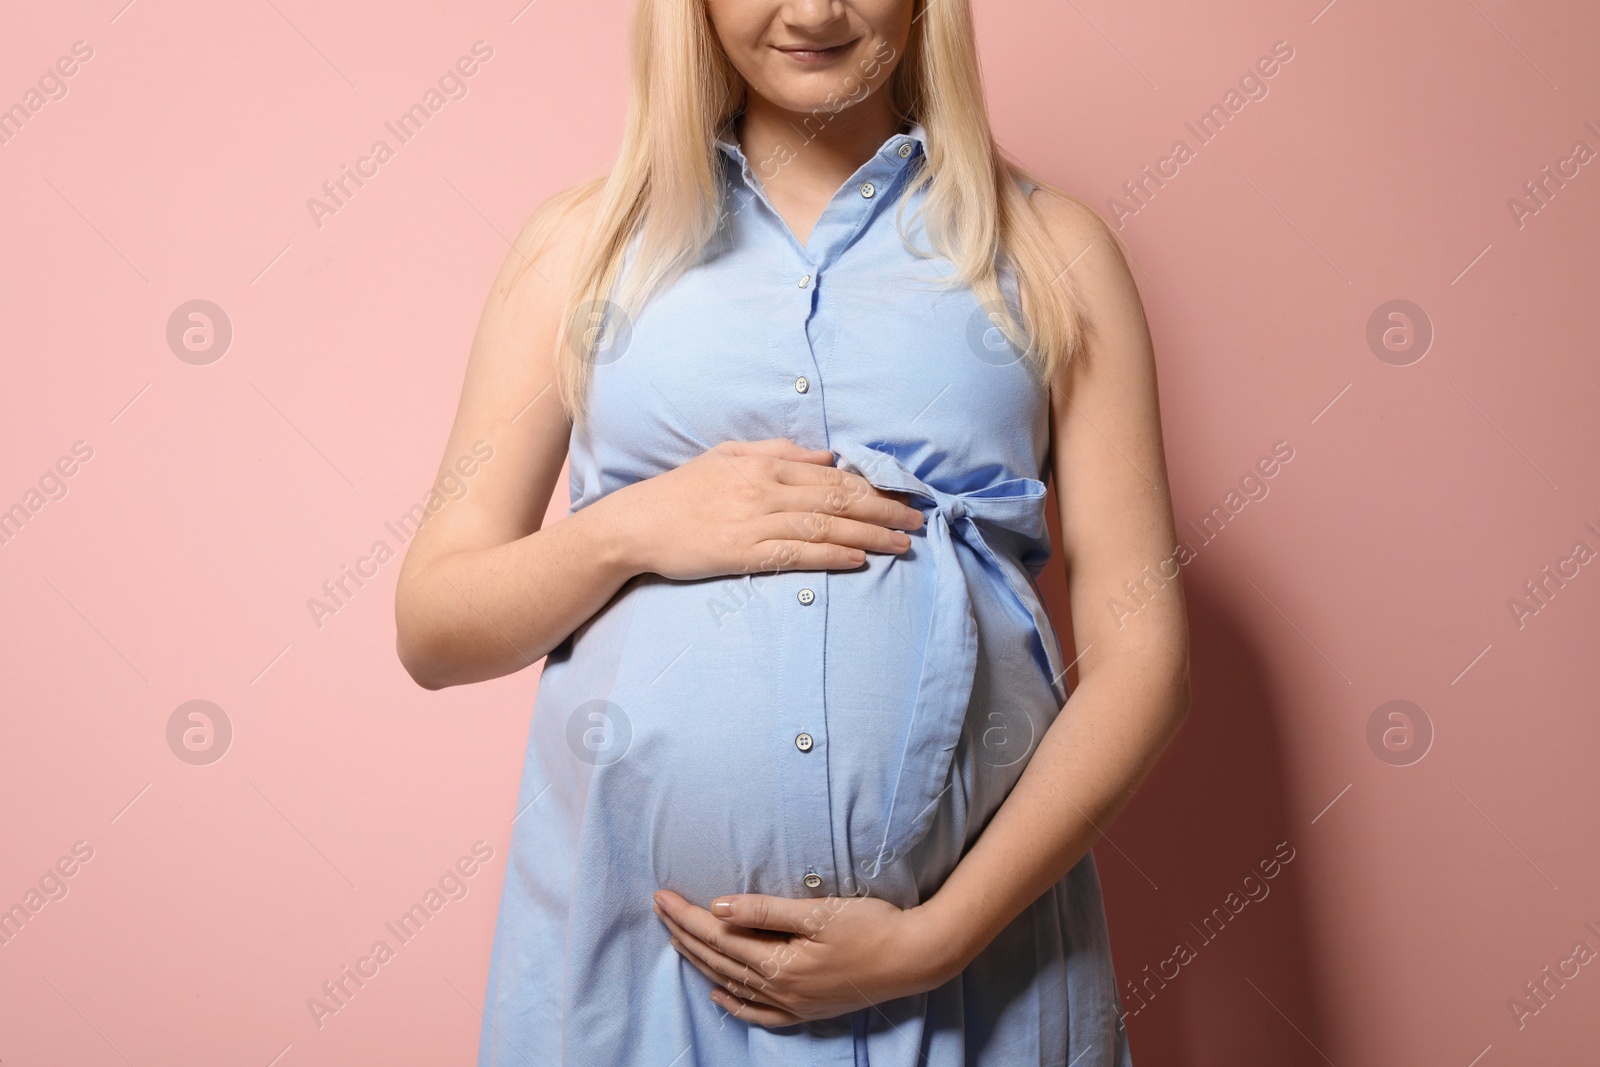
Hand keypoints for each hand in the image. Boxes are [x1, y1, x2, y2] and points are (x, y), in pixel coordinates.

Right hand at [615, 438, 923, 580]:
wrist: (635, 525)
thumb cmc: (680, 492)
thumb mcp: (726, 456)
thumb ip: (778, 451)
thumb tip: (827, 456)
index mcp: (764, 464)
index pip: (832, 475)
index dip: (873, 486)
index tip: (904, 495)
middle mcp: (764, 489)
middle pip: (837, 498)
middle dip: (883, 509)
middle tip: (918, 520)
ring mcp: (754, 522)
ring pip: (825, 525)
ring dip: (869, 534)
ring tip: (902, 543)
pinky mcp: (743, 553)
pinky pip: (798, 553)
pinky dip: (832, 554)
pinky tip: (859, 558)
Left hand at [651, 888, 956, 1026]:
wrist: (917, 958)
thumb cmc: (872, 927)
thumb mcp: (818, 911)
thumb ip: (765, 912)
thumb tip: (717, 908)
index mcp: (780, 962)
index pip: (718, 936)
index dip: (687, 915)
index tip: (661, 895)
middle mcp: (780, 988)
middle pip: (719, 959)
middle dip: (684, 934)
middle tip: (658, 909)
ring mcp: (794, 1003)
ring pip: (733, 983)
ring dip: (701, 962)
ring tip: (676, 941)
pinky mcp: (809, 1009)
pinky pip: (762, 1013)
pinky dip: (736, 1004)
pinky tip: (720, 995)